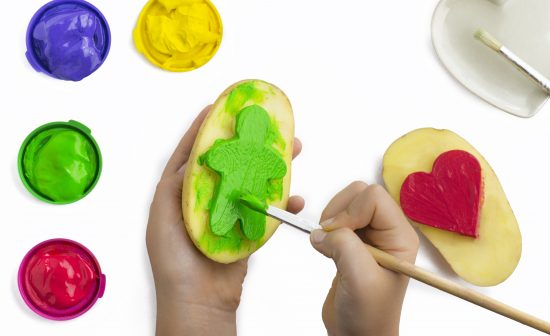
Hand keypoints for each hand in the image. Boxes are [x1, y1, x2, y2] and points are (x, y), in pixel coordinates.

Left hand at [146, 106, 304, 335]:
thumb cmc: (173, 264)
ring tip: (291, 150)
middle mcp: (204, 199)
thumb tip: (192, 159)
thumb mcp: (163, 218)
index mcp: (180, 194)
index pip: (192, 153)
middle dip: (247, 142)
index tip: (217, 107)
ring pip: (252, 181)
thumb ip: (175, 187)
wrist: (197, 303)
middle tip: (266, 125)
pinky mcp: (246, 230)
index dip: (204, 129)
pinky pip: (266, 210)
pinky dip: (282, 203)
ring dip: (271, 166)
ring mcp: (228, 213)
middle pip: (229, 162)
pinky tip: (294, 196)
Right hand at [310, 182, 418, 335]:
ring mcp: (368, 236)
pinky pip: (335, 219)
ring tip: (328, 246)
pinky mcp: (351, 242)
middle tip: (329, 237)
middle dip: (338, 211)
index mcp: (400, 236)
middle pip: (359, 194)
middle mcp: (387, 231)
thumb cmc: (369, 314)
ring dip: (330, 220)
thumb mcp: (359, 278)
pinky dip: (325, 230)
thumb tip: (321, 231)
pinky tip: (327, 250)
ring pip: (345, 204)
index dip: (350, 211)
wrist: (358, 334)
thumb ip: (344, 246)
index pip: (374, 197)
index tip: (337, 234)